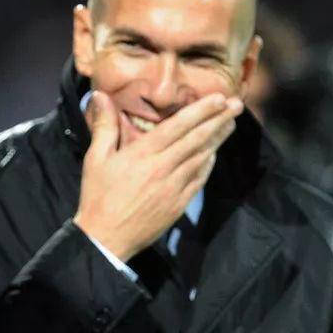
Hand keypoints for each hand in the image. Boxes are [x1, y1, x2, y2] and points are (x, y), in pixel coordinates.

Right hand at [73, 91, 242, 261]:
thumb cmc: (98, 196)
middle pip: (197, 138)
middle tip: (236, 104)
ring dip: (218, 139)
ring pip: (202, 157)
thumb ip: (104, 126)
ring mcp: (174, 187)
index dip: (201, 110)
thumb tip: (100, 95)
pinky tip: (214, 153)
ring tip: (231, 123)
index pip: (178, 126)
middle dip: (219, 119)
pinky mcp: (179, 203)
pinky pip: (199, 179)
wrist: (106, 237)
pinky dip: (209, 163)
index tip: (218, 97)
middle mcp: (163, 167)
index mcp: (143, 154)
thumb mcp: (96, 158)